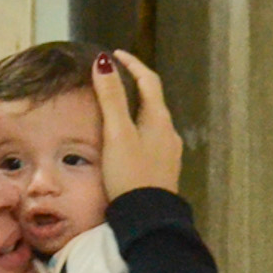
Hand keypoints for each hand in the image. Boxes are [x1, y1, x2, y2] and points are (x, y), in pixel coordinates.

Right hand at [94, 51, 182, 200]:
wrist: (147, 218)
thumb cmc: (131, 174)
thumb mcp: (117, 132)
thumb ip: (110, 97)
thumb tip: (104, 63)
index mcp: (159, 120)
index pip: (149, 81)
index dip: (132, 64)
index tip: (115, 55)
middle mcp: (168, 133)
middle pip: (152, 100)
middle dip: (133, 85)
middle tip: (113, 78)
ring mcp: (168, 152)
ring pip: (151, 120)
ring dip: (135, 107)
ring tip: (115, 104)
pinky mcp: (162, 169)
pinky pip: (150, 138)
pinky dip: (137, 127)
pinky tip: (125, 137)